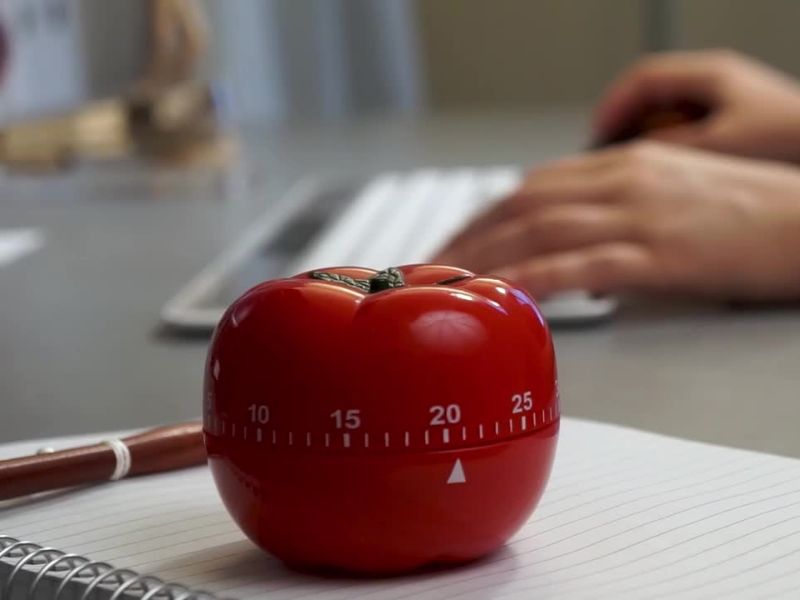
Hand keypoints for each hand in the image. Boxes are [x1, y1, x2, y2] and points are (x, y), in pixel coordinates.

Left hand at [435, 142, 799, 300]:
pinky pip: (579, 265)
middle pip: (521, 205)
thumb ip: (615, 213)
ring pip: (538, 231)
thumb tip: (572, 255)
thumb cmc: (746, 213)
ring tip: (447, 287)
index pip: (531, 186)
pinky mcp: (658, 252)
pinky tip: (503, 296)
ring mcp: (638, 214)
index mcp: (623, 165)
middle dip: (467, 239)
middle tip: (430, 271)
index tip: (453, 244)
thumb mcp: (670, 196)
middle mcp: (622, 181)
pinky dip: (533, 279)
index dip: (482, 216)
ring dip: (484, 260)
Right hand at [594, 50, 799, 162]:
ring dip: (645, 144)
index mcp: (711, 74)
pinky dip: (668, 156)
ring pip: (668, 120)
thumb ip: (669, 147)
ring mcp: (726, 107)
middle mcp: (717, 85)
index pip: (642, 78)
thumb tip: (629, 156)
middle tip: (606, 155)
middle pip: (651, 99)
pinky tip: (666, 180)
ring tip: (631, 171)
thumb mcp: (720, 145)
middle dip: (623, 126)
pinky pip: (687, 138)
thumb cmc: (791, 142)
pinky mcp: (735, 130)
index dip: (612, 105)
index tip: (596, 132)